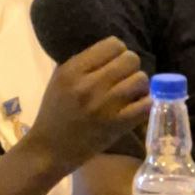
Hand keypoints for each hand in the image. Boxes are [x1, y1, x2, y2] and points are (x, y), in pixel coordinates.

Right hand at [28, 38, 150, 175]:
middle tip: (124, 78)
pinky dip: (145, 104)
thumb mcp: (60, 79)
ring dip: (139, 85)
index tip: (114, 63)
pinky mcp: (116, 126)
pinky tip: (137, 107)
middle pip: (130, 59)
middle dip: (131, 67)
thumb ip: (83, 62)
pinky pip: (145, 105)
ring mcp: (104, 106)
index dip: (118, 52)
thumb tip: (112, 49)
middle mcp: (89, 85)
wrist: (49, 149)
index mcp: (73, 70)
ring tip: (131, 93)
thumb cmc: (54, 112)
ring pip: (140, 79)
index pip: (113, 44)